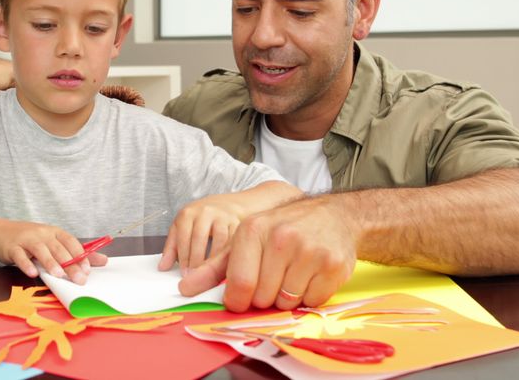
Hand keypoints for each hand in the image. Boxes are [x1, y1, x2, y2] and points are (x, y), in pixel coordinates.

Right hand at [0, 220, 107, 284]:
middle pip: (58, 249)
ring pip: (40, 250)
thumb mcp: (54, 243)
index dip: (80, 255)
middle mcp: (42, 234)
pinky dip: (26, 264)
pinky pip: (20, 256)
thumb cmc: (31, 241)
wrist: (1, 233)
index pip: (70, 242)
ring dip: (50, 262)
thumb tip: (103, 260)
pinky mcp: (12, 248)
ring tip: (58, 274)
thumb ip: (76, 253)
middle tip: (79, 279)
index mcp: (55, 232)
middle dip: (70, 264)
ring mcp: (27, 240)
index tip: (87, 269)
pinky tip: (33, 273)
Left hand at [158, 194, 246, 272]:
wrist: (224, 206)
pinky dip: (230, 255)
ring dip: (214, 259)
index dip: (183, 257)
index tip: (184, 273)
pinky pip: (234, 240)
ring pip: (219, 239)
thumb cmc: (199, 220)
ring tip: (210, 274)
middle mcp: (205, 213)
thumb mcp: (181, 228)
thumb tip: (163, 267)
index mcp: (187, 214)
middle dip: (196, 260)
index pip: (183, 236)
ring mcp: (222, 217)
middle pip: (199, 238)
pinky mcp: (237, 223)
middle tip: (195, 277)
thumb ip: (172, 247)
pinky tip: (225, 266)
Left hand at [178, 198, 355, 311]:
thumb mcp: (248, 240)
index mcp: (253, 230)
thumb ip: (214, 267)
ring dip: (288, 297)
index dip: (239, 299)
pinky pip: (312, 302)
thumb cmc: (284, 229)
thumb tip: (185, 288)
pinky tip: (312, 275)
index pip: (238, 284)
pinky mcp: (333, 265)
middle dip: (266, 296)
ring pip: (287, 302)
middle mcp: (281, 237)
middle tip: (276, 275)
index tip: (244, 295)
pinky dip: (311, 296)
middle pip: (263, 298)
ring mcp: (309, 251)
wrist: (334, 216)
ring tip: (294, 273)